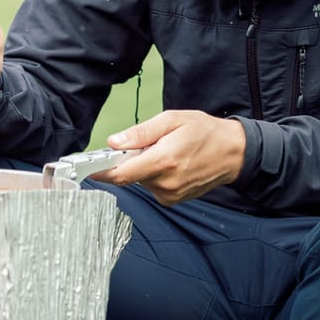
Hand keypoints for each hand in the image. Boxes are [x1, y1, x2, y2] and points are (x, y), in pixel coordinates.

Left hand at [98, 110, 246, 204]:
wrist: (233, 152)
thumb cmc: (204, 132)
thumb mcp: (172, 120)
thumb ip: (140, 133)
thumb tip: (114, 142)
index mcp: (163, 161)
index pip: (121, 174)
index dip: (101, 171)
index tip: (86, 168)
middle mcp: (165, 183)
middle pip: (128, 176)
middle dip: (128, 161)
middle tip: (143, 145)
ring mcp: (170, 194)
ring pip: (140, 181)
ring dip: (143, 167)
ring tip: (164, 152)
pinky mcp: (172, 199)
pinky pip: (151, 186)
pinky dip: (153, 174)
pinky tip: (170, 164)